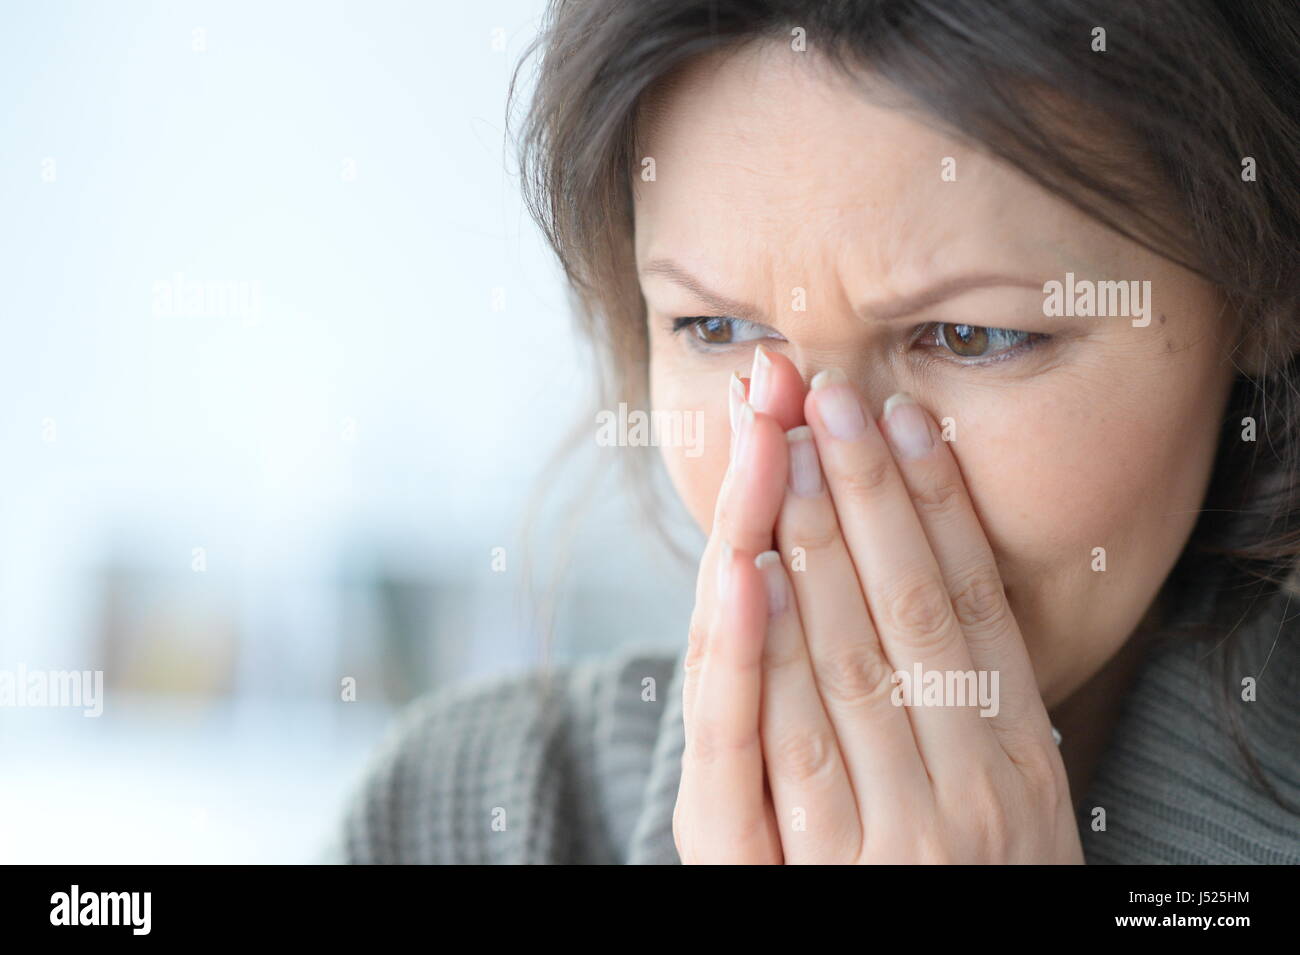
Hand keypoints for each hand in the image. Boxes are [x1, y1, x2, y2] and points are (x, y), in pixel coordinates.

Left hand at [673, 347, 1083, 863]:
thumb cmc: (969, 900)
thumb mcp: (1004, 814)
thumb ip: (971, 720)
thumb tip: (941, 598)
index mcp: (1020, 767)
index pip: (969, 607)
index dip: (934, 508)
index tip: (902, 421)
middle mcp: (962, 793)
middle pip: (901, 613)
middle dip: (855, 493)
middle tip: (821, 391)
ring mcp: (884, 836)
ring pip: (837, 659)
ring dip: (803, 542)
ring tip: (778, 440)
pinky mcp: (796, 874)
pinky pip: (774, 748)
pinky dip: (760, 653)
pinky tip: (748, 570)